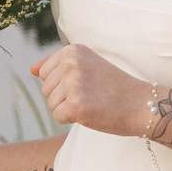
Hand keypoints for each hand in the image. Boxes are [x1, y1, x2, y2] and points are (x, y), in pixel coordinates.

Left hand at [29, 44, 150, 137]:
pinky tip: (91, 112)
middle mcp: (71, 63)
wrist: (140, 103)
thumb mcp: (87, 67)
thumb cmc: (114, 87)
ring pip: (51, 104)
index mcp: (72, 50)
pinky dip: (72, 119)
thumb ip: (57, 66)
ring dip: (68, 108)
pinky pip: (58, 117)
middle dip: (64, 97)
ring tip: (92, 102)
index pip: (45, 72)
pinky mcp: (75, 104)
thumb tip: (31, 69)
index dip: (63, 84)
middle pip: (46, 89)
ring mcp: (73, 83)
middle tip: (91, 94)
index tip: (87, 82)